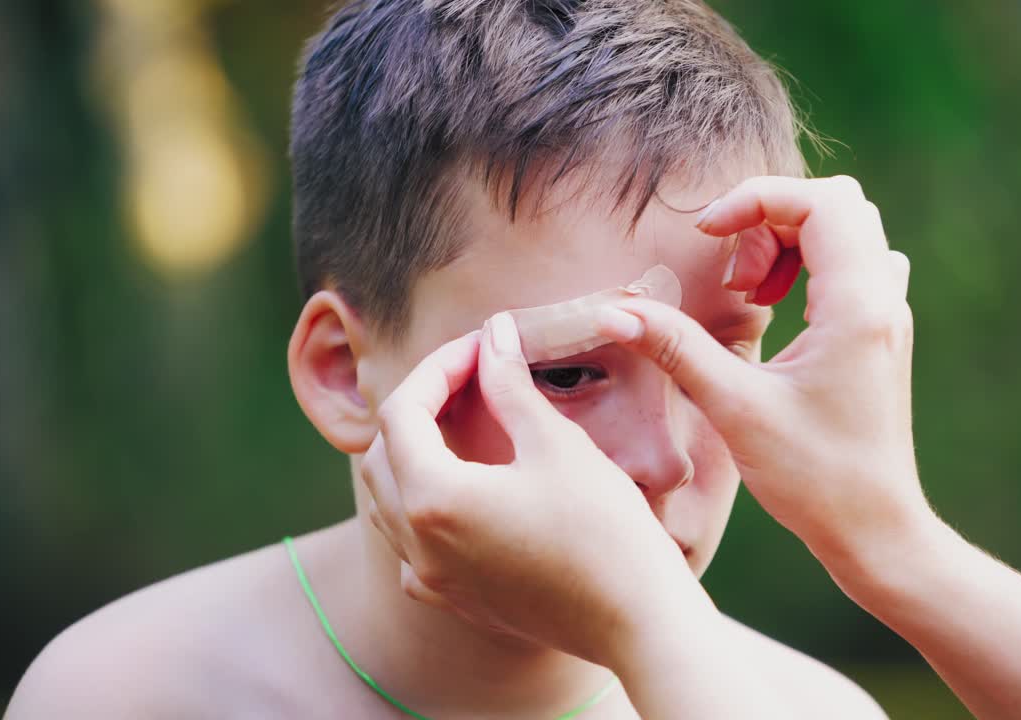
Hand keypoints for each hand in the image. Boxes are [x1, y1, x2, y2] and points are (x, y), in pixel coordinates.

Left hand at [362, 312, 711, 666]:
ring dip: (413, 455)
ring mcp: (434, 579)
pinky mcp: (458, 600)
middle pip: (382, 454)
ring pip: (389, 502)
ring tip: (462, 424)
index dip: (439, 367)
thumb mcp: (556, 444)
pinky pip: (412, 548)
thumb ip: (510, 386)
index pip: (402, 412)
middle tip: (472, 377)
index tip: (483, 347)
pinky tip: (464, 494)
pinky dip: (423, 509)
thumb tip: (494, 336)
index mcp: (433, 498)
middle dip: (420, 406)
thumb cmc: (605, 529)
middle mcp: (418, 544)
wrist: (638, 620)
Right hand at [597, 175, 928, 576]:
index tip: (709, 235)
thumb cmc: (815, 478)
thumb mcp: (735, 408)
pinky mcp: (879, 337)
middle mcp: (883, 300)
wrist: (875, 532)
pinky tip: (778, 314)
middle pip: (836, 206)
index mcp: (857, 305)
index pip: (820, 200)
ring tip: (751, 295)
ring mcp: (888, 317)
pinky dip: (810, 267)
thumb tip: (613, 311)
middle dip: (772, 218)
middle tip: (736, 277)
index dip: (756, 199)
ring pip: (846, 233)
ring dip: (790, 243)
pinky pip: (853, 268)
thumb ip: (676, 348)